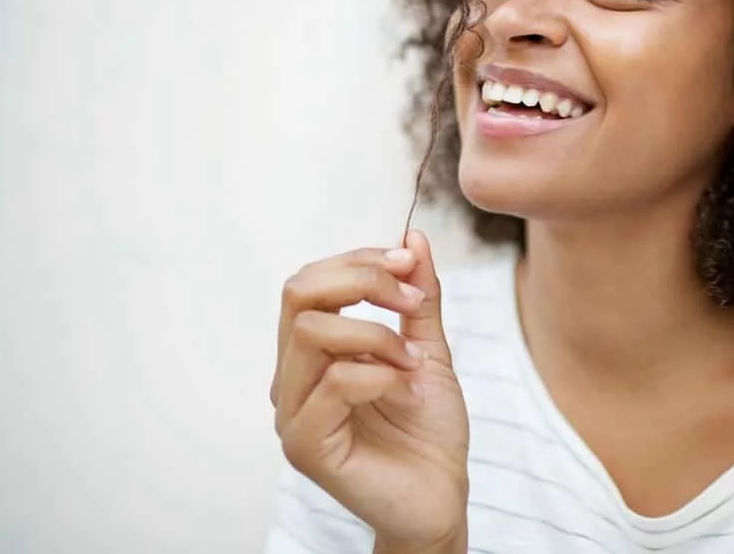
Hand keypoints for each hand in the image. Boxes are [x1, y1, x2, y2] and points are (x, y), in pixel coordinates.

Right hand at [271, 230, 469, 548]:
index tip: (409, 261)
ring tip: (414, 361)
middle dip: (362, 281)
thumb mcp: (429, 349)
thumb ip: (418, 298)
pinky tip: (407, 390)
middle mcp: (291, 378)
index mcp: (311, 353)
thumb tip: (412, 238)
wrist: (441, 496)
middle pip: (298, 293)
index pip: (309, 281)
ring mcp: (292, 413)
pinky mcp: (305, 446)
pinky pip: (334, 384)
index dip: (358, 260)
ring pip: (312, 333)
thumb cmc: (428, 430)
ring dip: (377, 334)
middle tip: (411, 300)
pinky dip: (381, 374)